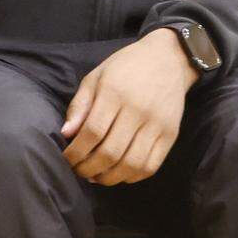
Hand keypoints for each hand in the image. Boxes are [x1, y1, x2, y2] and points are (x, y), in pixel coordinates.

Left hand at [61, 28, 198, 185]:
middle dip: (89, 168)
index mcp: (114, 92)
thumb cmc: (125, 67)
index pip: (92, 131)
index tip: (66, 158)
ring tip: (96, 176)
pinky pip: (151, 166)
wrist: (167, 60)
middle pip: (111, 152)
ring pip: (131, 164)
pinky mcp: (171, 135)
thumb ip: (80, 105)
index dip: (76, 151)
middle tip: (78, 171)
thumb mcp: (95, 77)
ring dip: (110, 177)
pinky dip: (132, 176)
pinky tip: (119, 173)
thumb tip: (66, 133)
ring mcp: (157, 125)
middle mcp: (137, 110)